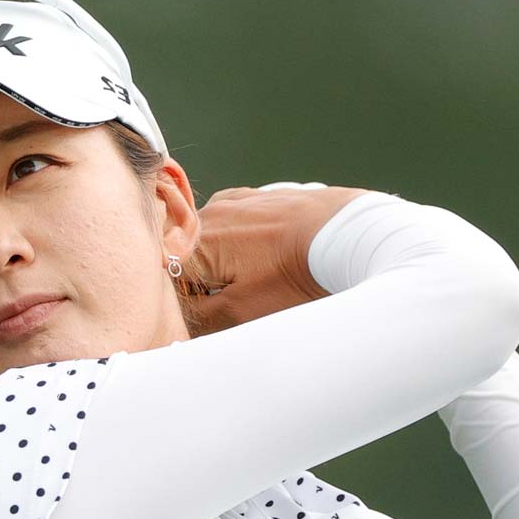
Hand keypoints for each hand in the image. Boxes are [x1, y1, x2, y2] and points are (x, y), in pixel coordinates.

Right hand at [182, 182, 369, 335]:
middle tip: (239, 304)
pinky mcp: (256, 197)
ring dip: (225, 266)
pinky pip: (234, 225)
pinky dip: (242, 244)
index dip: (186, 307)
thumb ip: (198, 317)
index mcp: (194, 245)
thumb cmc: (295, 275)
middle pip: (188, 261)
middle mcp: (206, 216)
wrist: (348, 235)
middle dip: (205, 286)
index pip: (170, 284)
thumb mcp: (241, 313)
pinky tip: (267, 257)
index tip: (210, 319)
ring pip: (211, 243)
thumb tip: (177, 320)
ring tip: (261, 279)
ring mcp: (232, 202)